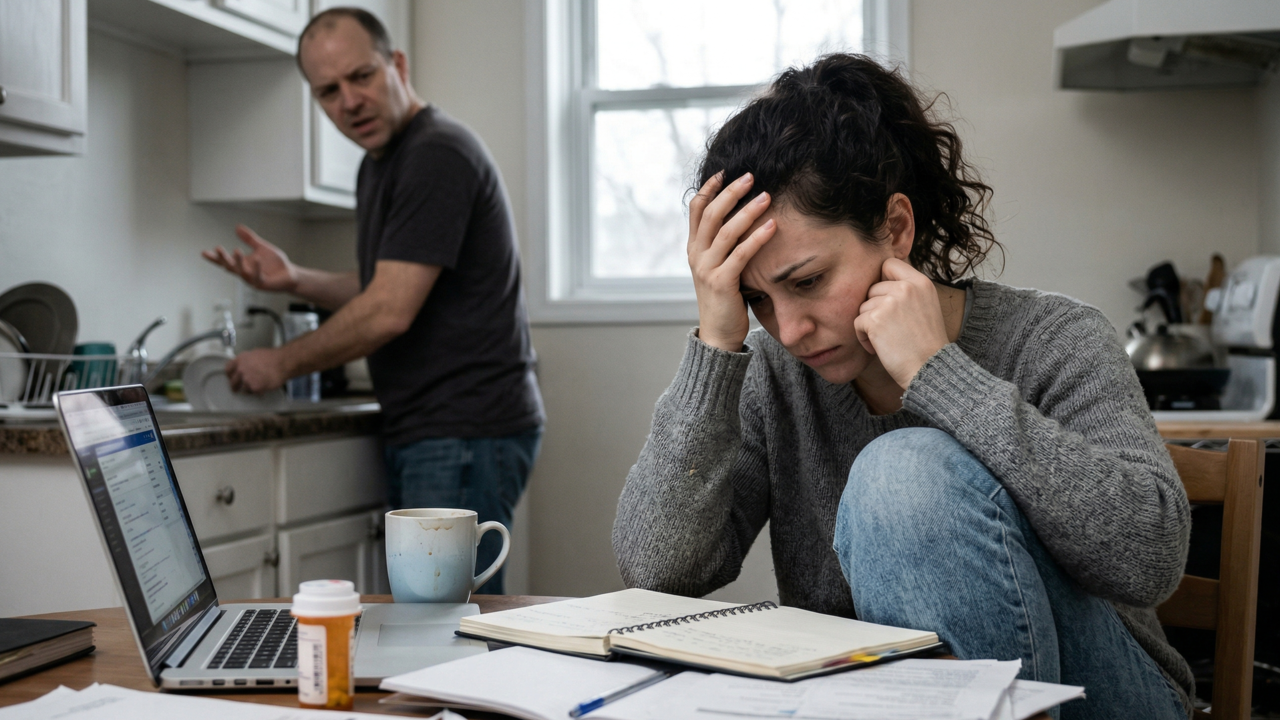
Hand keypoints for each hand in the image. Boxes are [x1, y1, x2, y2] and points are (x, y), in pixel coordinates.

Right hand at [201, 225, 298, 292]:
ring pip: (242, 272)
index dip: (214, 258)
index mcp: (242, 264)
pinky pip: (258, 277)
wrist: (290, 274)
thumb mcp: (261, 247)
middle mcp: (244, 273)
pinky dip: (256, 268)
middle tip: (218, 249)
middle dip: (223, 259)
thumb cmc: (275, 263)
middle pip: (230, 267)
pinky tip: (256, 259)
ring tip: (236, 250)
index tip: (204, 252)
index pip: (225, 262)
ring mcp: (253, 280)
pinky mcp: (263, 284)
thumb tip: (237, 227)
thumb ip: (249, 239)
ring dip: (238, 262)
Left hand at [225, 349, 287, 393]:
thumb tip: (244, 366)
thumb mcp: (255, 354)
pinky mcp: (254, 388)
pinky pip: (254, 392)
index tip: (232, 378)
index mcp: (240, 359)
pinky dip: (259, 391)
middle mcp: (241, 369)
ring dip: (250, 389)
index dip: (230, 375)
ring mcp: (247, 379)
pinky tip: (265, 386)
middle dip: (235, 386)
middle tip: (238, 389)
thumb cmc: (273, 357)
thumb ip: (247, 361)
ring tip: (258, 385)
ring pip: (244, 389)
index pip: (228, 369)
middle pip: (233, 382)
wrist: (283, 362)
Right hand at [688, 172, 777, 351]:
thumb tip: (739, 218)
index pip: (696, 209)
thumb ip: (722, 245)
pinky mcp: (722, 282)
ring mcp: (707, 269)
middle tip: (751, 176)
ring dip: (748, 211)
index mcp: (694, 248)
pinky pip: (740, 254)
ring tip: (767, 197)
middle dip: (731, 192)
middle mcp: (696, 255)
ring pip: (725, 231)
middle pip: (710, 213)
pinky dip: (757, 238)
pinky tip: (773, 226)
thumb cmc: (724, 299)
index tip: (725, 171)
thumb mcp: (717, 267)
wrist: (718, 334)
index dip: (709, 188)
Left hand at [853, 258, 949, 388]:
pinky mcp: (875, 319)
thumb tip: (878, 282)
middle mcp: (906, 288)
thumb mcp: (926, 306)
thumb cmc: (925, 344)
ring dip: (869, 324)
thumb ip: (907, 291)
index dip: (882, 280)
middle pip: (872, 288)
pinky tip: (879, 347)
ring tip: (887, 339)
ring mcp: (890, 302)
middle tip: (889, 328)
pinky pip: (857, 322)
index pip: (889, 264)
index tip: (886, 299)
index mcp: (920, 282)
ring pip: (863, 306)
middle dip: (875, 308)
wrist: (929, 369)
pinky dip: (863, 337)